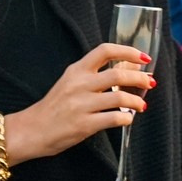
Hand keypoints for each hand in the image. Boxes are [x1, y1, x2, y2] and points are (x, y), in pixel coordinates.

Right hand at [5, 42, 155, 162]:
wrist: (31, 130)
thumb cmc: (54, 107)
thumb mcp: (69, 83)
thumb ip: (92, 76)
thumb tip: (125, 72)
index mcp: (76, 70)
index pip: (105, 51)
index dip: (128, 51)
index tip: (143, 57)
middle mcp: (79, 84)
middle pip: (118, 74)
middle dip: (140, 78)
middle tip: (150, 82)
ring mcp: (81, 105)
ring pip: (120, 97)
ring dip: (137, 101)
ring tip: (141, 105)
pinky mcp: (84, 125)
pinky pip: (115, 118)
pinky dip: (127, 118)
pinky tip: (128, 119)